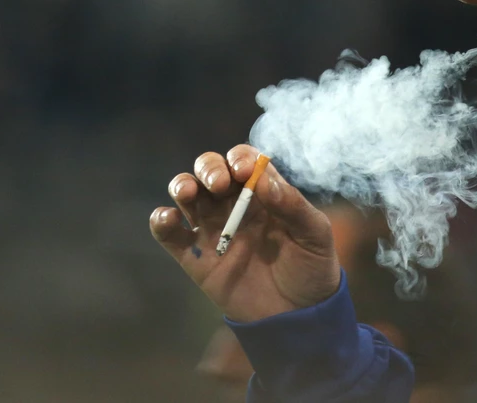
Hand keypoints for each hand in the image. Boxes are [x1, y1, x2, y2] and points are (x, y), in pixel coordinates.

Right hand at [150, 144, 340, 322]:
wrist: (298, 317)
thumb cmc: (312, 268)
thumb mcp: (315, 234)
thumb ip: (292, 205)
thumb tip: (263, 181)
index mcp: (263, 192)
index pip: (244, 161)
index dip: (239, 159)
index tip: (244, 172)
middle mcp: (234, 204)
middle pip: (210, 170)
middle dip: (209, 168)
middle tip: (218, 184)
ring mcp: (213, 229)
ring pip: (187, 194)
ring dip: (182, 185)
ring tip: (188, 193)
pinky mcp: (196, 258)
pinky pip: (170, 235)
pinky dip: (161, 221)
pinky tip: (168, 220)